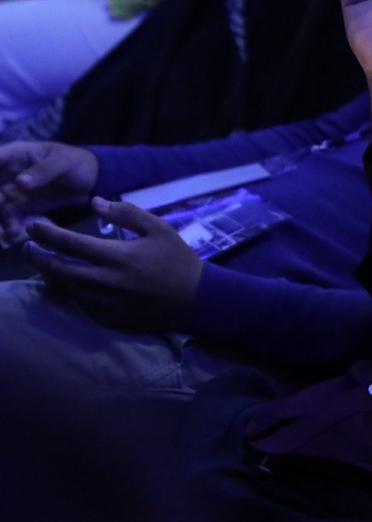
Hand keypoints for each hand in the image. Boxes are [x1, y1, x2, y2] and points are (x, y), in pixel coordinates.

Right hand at [0, 141, 98, 241]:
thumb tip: (20, 182)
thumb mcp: (62, 162)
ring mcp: (12, 191)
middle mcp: (7, 173)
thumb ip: (42, 171)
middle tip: (3, 206)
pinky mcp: (21, 207)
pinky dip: (8, 225)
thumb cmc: (76, 162)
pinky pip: (8, 216)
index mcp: (14, 155)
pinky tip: (13, 232)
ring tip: (6, 229)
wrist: (93, 181)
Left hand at [23, 197, 202, 333]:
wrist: (196, 299)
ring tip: (42, 264)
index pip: (71, 243)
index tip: (32, 226)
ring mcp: (106, 303)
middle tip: (26, 248)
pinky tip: (67, 283)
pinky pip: (80, 304)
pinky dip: (69, 292)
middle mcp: (107, 281)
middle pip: (59, 270)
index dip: (47, 234)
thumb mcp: (159, 228)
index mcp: (119, 256)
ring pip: (65, 289)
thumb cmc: (177, 260)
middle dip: (37, 257)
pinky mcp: (108, 318)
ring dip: (49, 276)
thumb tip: (95, 202)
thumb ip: (127, 213)